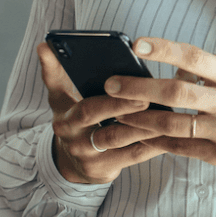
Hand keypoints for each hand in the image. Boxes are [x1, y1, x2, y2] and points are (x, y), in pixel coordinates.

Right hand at [35, 42, 168, 184]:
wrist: (73, 163)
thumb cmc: (75, 120)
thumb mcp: (60, 98)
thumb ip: (54, 72)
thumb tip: (44, 45)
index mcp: (64, 115)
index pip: (80, 101)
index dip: (101, 95)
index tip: (117, 82)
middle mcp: (72, 136)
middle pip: (97, 118)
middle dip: (121, 105)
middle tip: (146, 94)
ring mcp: (87, 156)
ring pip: (119, 137)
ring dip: (144, 124)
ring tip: (167, 110)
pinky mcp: (104, 170)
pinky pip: (134, 155)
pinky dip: (154, 142)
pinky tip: (171, 130)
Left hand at [108, 37, 215, 178]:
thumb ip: (213, 66)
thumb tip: (176, 68)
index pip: (194, 57)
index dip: (164, 49)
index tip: (137, 45)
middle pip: (176, 92)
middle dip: (138, 89)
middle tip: (111, 85)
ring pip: (173, 125)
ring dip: (140, 121)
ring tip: (116, 117)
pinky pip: (181, 147)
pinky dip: (157, 142)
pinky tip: (140, 137)